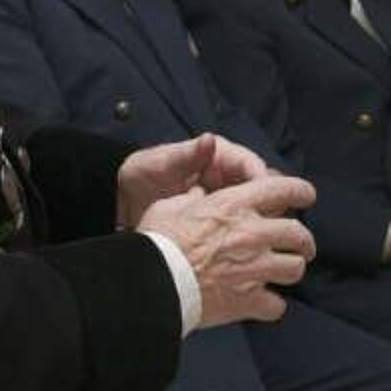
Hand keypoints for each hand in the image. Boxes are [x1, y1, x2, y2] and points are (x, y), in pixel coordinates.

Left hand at [117, 133, 270, 227]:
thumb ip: (186, 155)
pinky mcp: (219, 221)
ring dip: (259, 223)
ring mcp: (225, 200)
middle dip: (268, 205)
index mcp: (218, 156)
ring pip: (256, 210)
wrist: (122, 202)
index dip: (263, 181)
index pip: (251, 165)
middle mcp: (228, 176)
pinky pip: (240, 228)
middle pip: (262, 189)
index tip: (267, 199)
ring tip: (258, 242)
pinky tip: (244, 250)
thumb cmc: (143, 174)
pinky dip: (244, 237)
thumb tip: (209, 140)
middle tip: (265, 226)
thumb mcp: (161, 163)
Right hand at [138, 174, 316, 327]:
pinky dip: (271, 305)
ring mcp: (254, 269)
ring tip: (284, 272)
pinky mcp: (248, 300)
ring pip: (294, 268)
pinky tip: (263, 304)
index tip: (306, 196)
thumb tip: (197, 192)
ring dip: (291, 269)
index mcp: (236, 205)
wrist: (152, 283)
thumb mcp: (171, 205)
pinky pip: (276, 306)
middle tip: (302, 246)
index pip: (285, 189)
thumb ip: (191, 198)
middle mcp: (253, 233)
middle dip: (304, 240)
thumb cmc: (158, 241)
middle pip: (298, 234)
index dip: (301, 191)